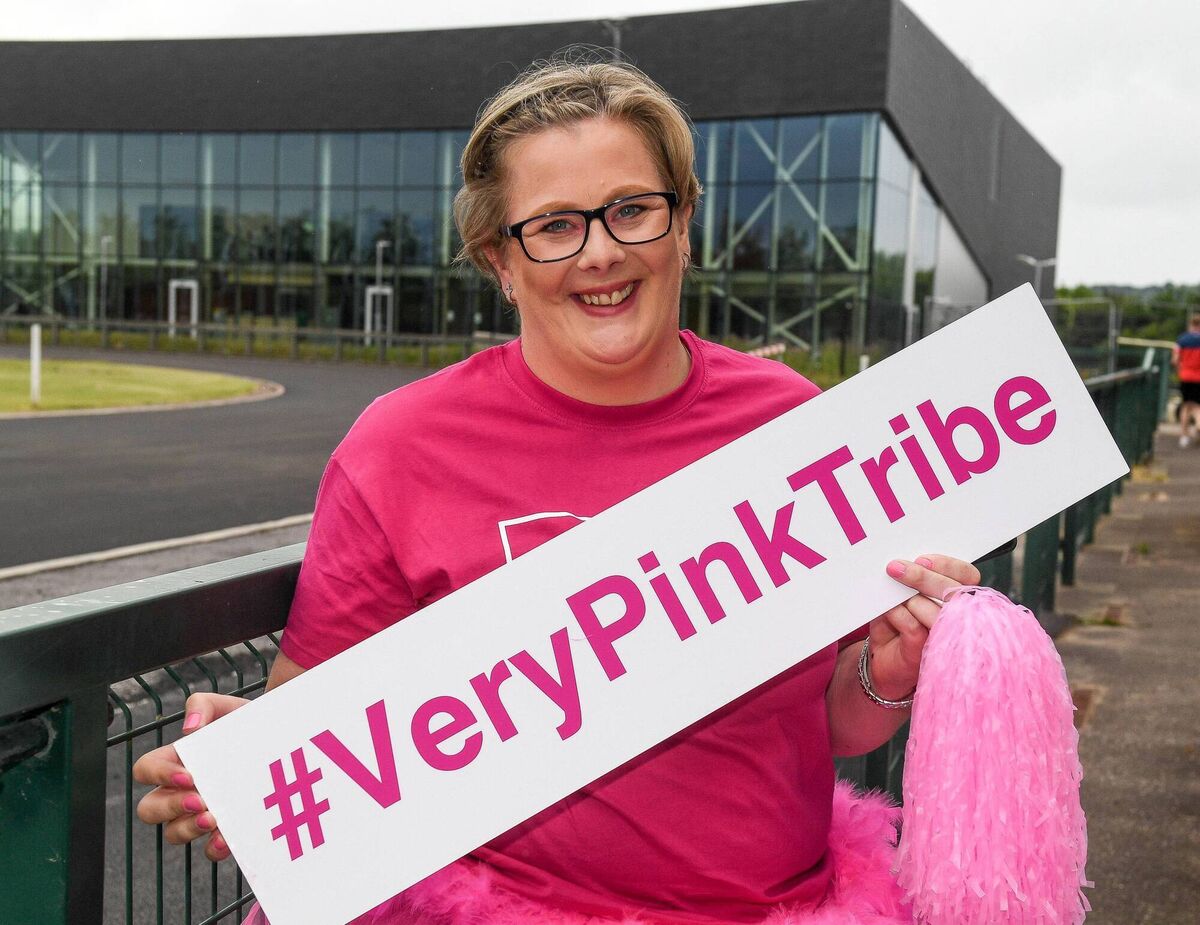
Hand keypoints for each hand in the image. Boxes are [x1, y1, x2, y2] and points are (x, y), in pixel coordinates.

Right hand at [133, 692, 248, 861]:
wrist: (281, 741)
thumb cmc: (245, 725)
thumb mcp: (227, 708)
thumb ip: (203, 705)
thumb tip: (190, 727)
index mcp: (175, 761)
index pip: (145, 770)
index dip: (158, 775)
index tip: (188, 776)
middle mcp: (181, 790)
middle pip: (150, 809)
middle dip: (170, 807)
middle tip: (199, 800)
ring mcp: (199, 812)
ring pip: (173, 833)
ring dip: (187, 829)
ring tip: (213, 819)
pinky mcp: (223, 829)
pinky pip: (207, 849)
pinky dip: (213, 847)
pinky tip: (227, 839)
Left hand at [868, 555, 980, 700]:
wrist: (883, 664)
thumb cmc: (895, 627)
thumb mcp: (900, 598)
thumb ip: (906, 582)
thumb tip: (899, 564)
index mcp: (956, 599)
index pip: (967, 576)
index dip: (948, 565)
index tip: (922, 559)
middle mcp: (959, 618)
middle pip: (954, 591)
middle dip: (923, 576)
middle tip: (895, 568)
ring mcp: (947, 637)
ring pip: (935, 609)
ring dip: (908, 598)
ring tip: (889, 598)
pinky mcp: (930, 652)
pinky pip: (915, 626)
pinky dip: (898, 615)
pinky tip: (888, 614)